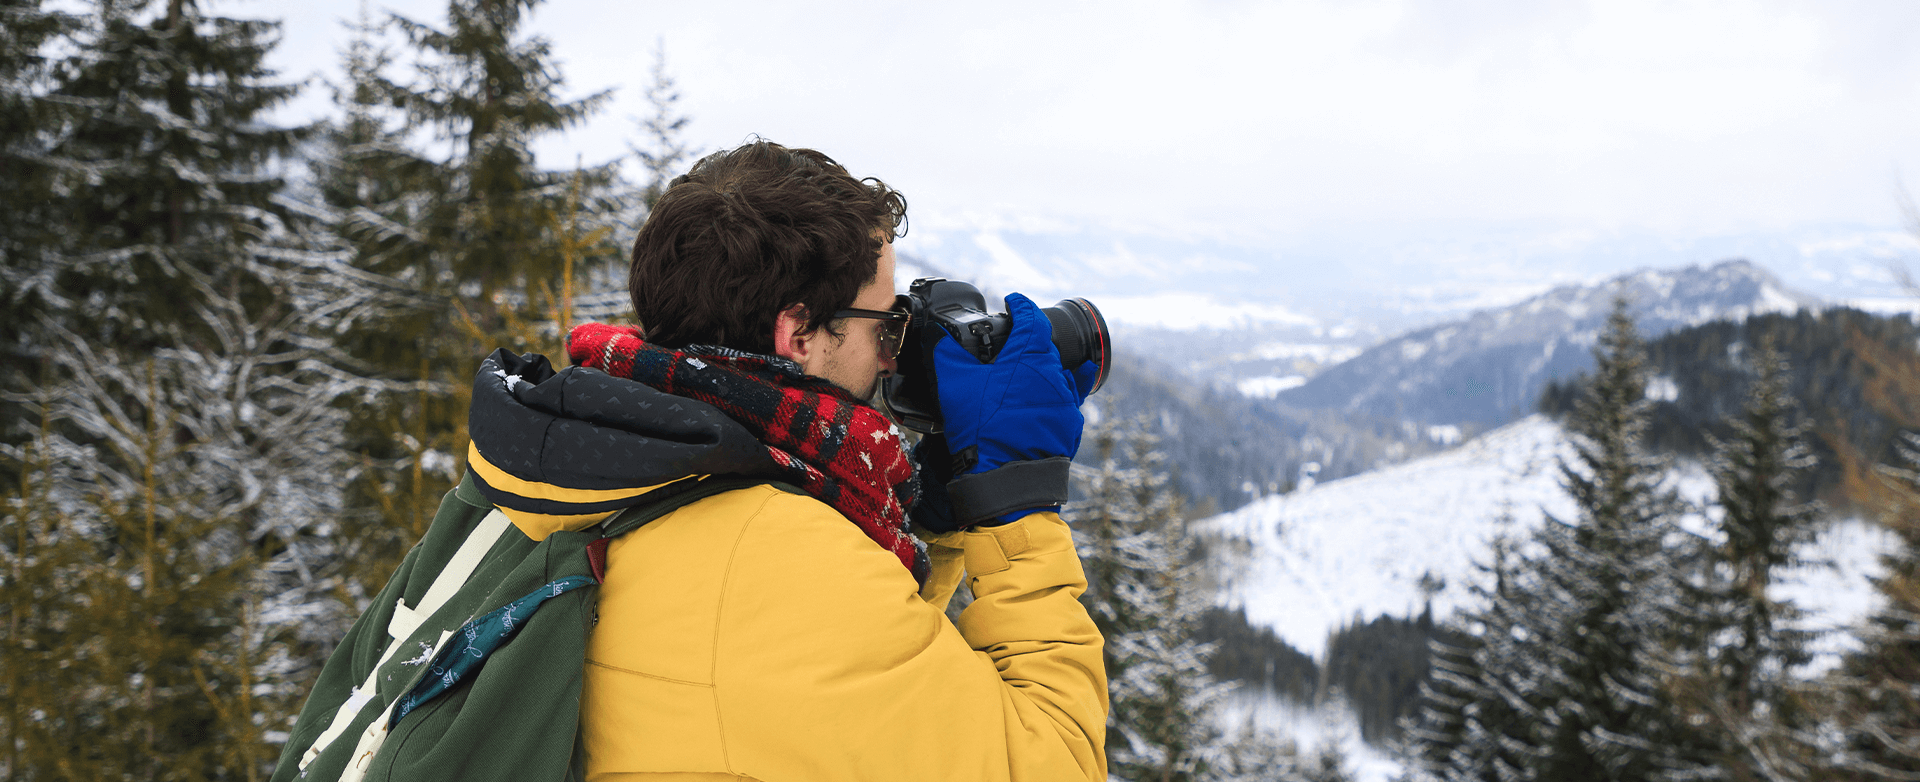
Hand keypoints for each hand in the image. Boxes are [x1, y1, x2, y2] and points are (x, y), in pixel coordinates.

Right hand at [918, 293, 1096, 527]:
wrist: (1008, 479)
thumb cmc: (982, 429)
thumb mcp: (955, 386)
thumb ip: (946, 353)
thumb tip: (937, 334)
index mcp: (1029, 357)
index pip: (1031, 318)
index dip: (1021, 305)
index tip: (1013, 302)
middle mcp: (1054, 373)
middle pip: (1047, 344)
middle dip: (1031, 337)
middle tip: (1013, 339)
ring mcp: (1066, 400)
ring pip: (1060, 370)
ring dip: (1045, 364)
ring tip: (1029, 367)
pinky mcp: (1071, 424)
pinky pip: (1070, 398)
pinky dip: (1062, 389)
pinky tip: (1058, 388)